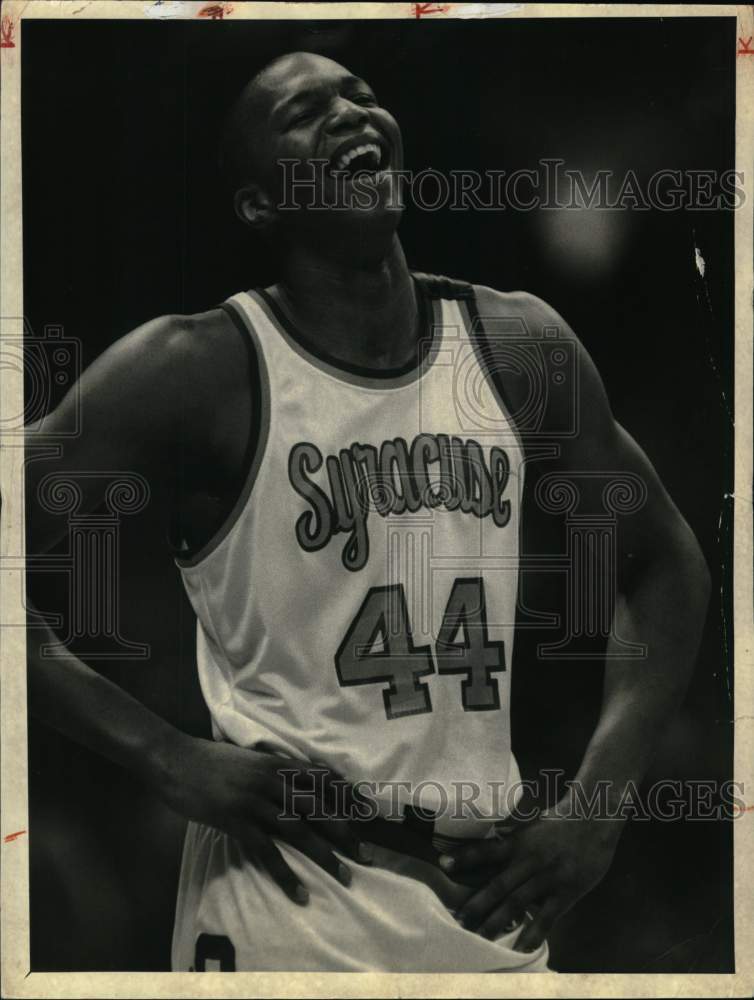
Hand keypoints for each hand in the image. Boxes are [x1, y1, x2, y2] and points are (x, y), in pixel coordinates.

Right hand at [153, 733, 368, 904]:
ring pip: (299, 830)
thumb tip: (293, 785)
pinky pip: (267, 850)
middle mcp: (272, 780)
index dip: (346, 795)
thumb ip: (272, 771)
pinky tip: (299, 891)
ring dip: (324, 855)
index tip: (367, 811)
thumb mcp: (248, 759)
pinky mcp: (236, 820)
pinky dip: (285, 873)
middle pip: (318, 807)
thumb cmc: (210, 760)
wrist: (174, 759)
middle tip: (365, 854)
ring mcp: (254, 800)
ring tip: (343, 875)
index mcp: (277, 763)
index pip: (322, 778)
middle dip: (344, 832)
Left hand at [440, 797, 623, 951]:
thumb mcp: (531, 826)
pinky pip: (547, 917)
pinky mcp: (565, 892)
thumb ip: (512, 837)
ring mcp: (547, 878)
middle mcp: (529, 860)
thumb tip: (490, 839)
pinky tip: (520, 947)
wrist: (593, 821)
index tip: (443, 864)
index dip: (465, 857)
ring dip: (497, 921)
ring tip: (481, 937)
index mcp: (518, 842)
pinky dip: (533, 933)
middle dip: (477, 904)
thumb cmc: (559, 823)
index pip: (486, 850)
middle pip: (498, 885)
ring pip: (517, 903)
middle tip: (459, 920)